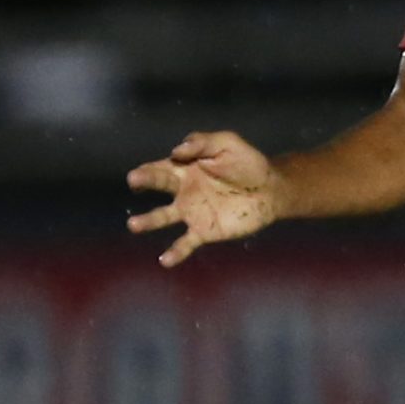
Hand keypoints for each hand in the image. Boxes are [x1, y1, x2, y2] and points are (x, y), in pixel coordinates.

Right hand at [125, 131, 283, 266]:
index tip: (141, 171)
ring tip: (134, 225)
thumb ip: (202, 142)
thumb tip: (176, 151)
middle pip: (159, 184)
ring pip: (164, 217)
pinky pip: (186, 243)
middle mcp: (183, 190)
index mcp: (186, 167)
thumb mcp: (227, 143)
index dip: (149, 168)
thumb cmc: (247, 162)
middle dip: (145, 182)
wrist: (270, 190)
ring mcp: (192, 212)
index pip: (162, 166)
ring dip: (148, 221)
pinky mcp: (204, 231)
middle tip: (133, 181)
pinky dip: (175, 252)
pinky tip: (165, 260)